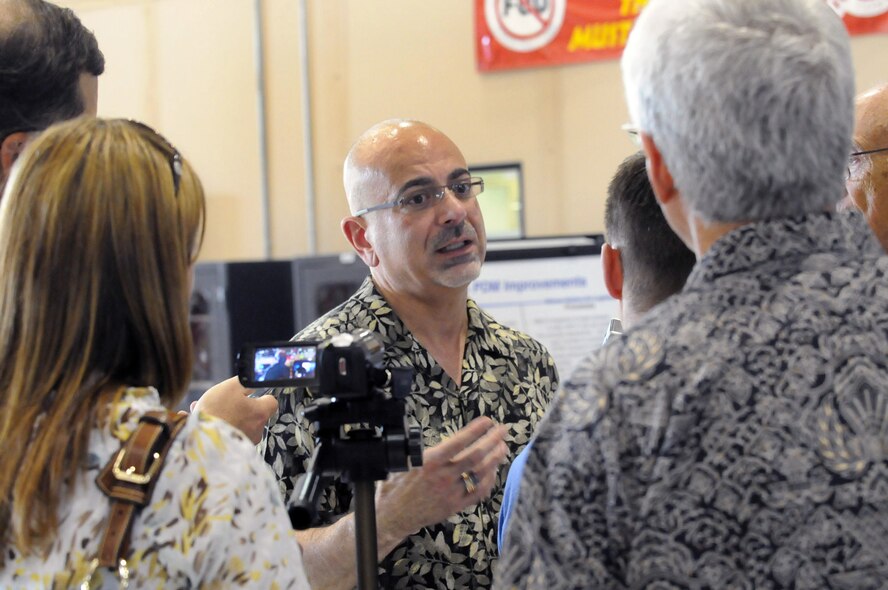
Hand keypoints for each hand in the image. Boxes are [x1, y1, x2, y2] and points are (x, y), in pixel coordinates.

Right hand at [191, 376, 277, 443]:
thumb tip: (254, 381)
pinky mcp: (234, 451)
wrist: (198, 440)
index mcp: (260, 413)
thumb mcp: (231, 387)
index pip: (271, 402)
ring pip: (239, 425)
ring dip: (228, 418)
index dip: (261, 397)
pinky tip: (206, 423)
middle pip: (253, 415)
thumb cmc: (215, 411)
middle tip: (222, 403)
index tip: (249, 395)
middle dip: (239, 408)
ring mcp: (246, 443)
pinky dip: (222, 430)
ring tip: (208, 413)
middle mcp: (257, 430)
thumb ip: (246, 382)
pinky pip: (230, 436)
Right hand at [374, 416, 507, 539]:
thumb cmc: (397, 486)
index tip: (487, 421)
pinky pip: (478, 492)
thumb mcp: (406, 461)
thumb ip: (425, 450)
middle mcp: (443, 476)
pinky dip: (489, 480)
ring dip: (495, 459)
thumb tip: (440, 437)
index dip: (475, 430)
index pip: (458, 442)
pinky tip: (493, 471)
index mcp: (430, 461)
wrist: (394, 515)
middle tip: (503, 430)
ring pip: (480, 473)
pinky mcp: (456, 506)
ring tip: (503, 447)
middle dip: (492, 441)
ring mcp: (451, 492)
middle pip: (475, 456)